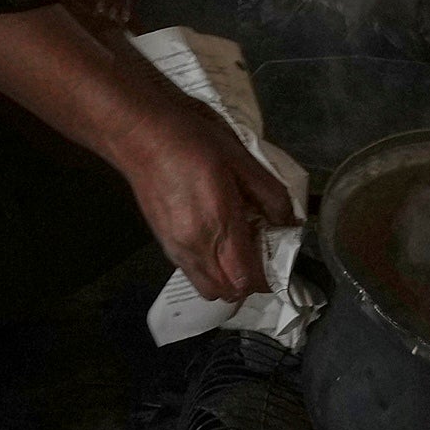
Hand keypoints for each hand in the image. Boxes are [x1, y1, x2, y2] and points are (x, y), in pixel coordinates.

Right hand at [124, 106, 295, 304]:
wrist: (141, 137)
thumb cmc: (193, 142)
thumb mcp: (242, 159)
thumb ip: (270, 195)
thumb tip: (288, 222)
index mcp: (219, 225)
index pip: (245, 279)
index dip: (266, 279)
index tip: (278, 261)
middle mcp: (195, 246)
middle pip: (227, 292)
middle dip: (248, 283)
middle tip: (260, 254)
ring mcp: (175, 249)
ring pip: (207, 288)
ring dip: (227, 279)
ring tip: (237, 248)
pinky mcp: (163, 244)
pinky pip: (192, 272)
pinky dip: (209, 269)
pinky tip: (215, 239)